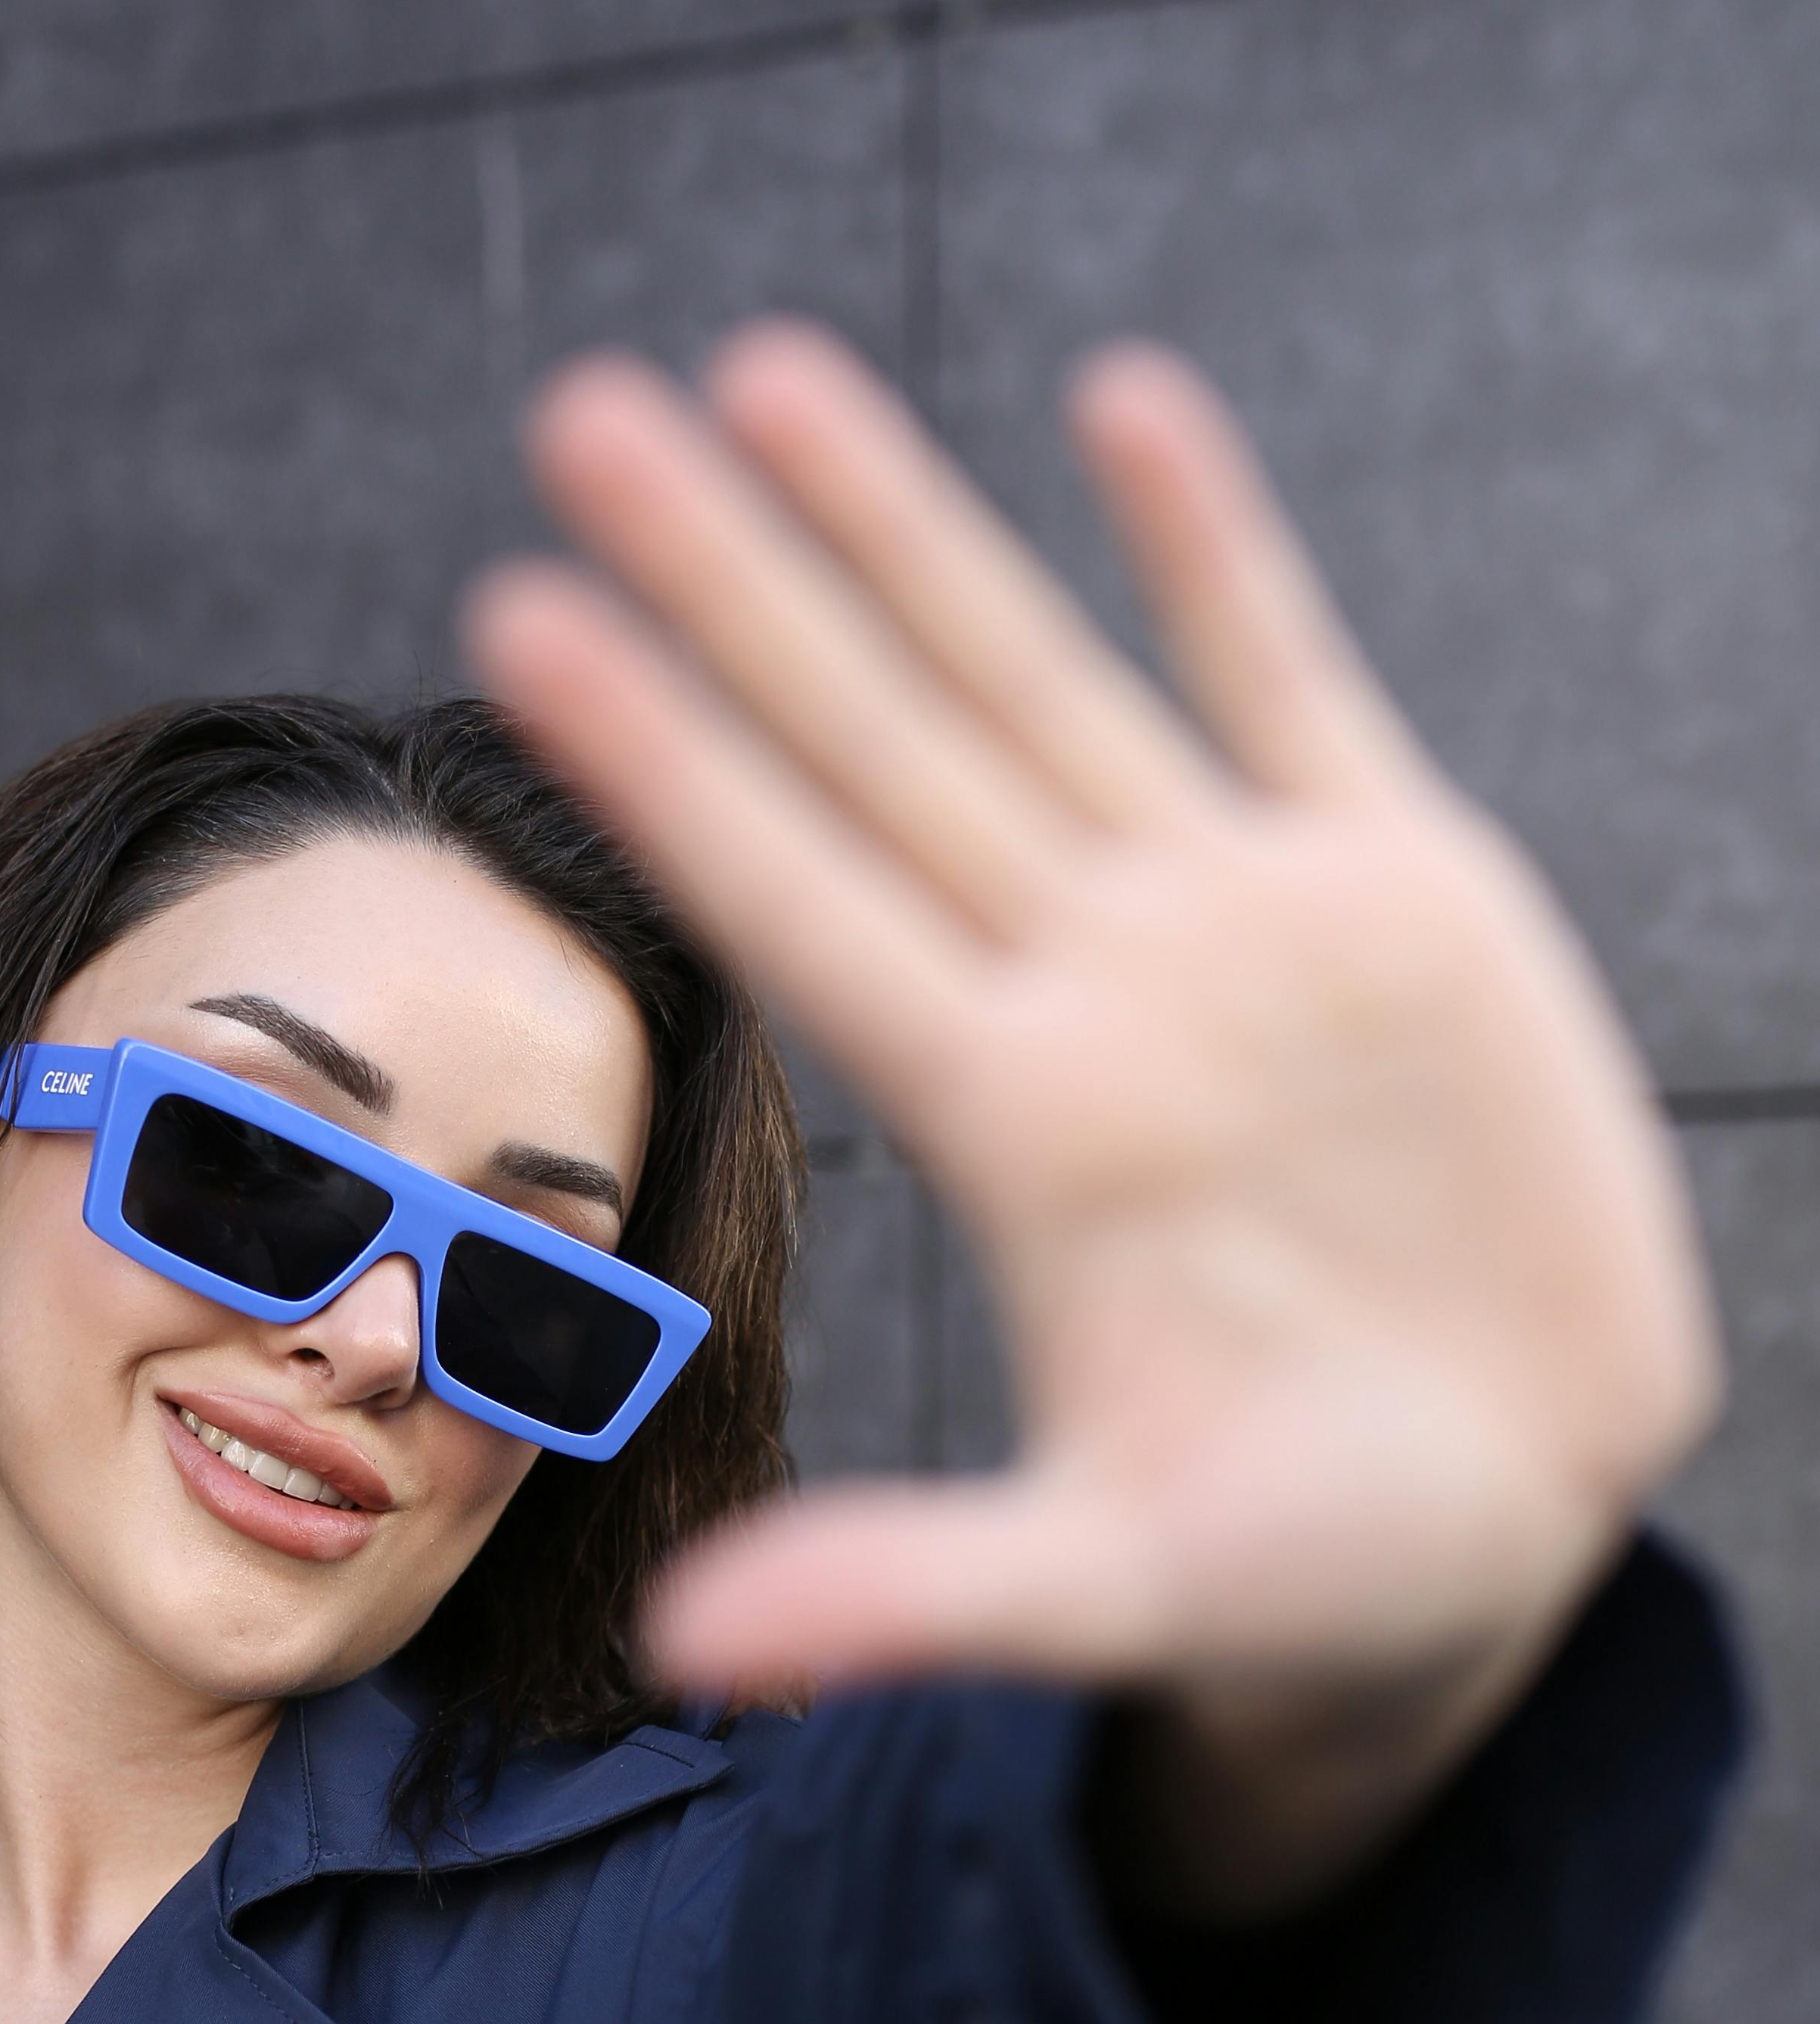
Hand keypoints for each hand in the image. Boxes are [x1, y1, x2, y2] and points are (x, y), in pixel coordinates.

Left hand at [466, 324, 1723, 1913]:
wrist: (1511, 1533)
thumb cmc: (1306, 1585)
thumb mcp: (1123, 1591)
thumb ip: (917, 1594)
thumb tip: (693, 1655)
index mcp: (1017, 1133)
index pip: (794, 905)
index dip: (663, 765)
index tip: (511, 621)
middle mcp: (1093, 997)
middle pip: (870, 747)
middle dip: (734, 582)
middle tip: (583, 411)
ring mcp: (1237, 929)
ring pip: (1035, 678)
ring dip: (910, 527)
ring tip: (764, 368)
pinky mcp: (1402, 895)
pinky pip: (1287, 678)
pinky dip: (1212, 547)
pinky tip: (1118, 399)